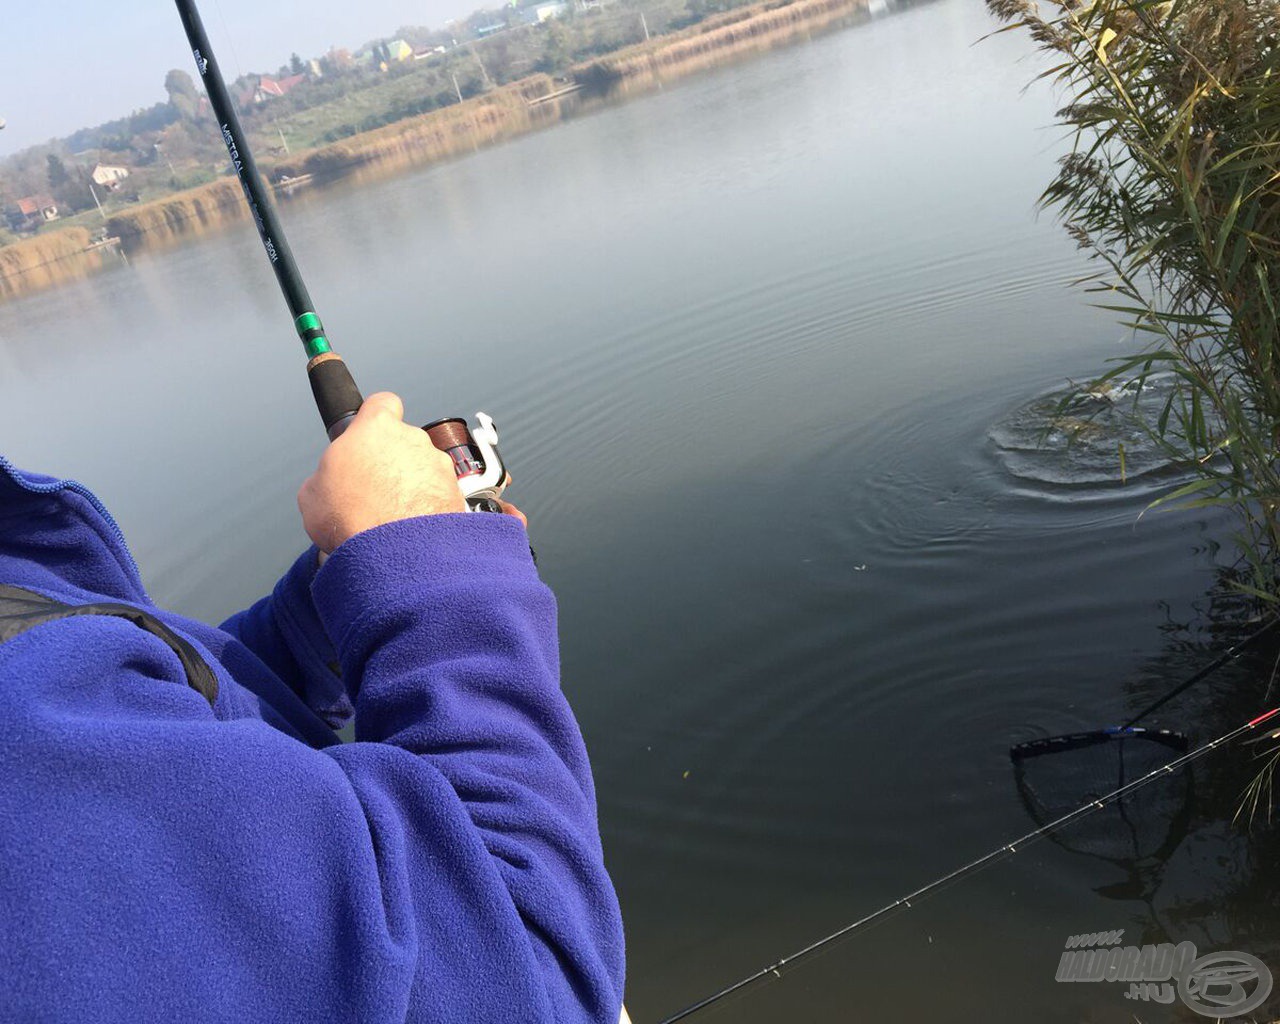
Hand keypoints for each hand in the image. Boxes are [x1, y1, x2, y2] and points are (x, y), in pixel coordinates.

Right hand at [298, 392, 465, 552]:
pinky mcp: (455, 492)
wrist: (394, 551)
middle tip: (374, 489)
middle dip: (391, 461)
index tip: (367, 432)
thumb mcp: (311, 494)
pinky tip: (411, 526)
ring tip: (392, 514)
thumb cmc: (354, 518)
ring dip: (411, 486)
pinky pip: (439, 494)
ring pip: (423, 469)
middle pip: (402, 441)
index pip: (382, 403)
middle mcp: (412, 439)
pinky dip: (428, 506)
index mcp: (376, 429)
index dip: (374, 417)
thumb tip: (324, 485)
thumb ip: (323, 476)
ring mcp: (438, 465)